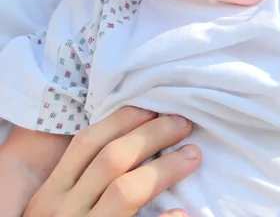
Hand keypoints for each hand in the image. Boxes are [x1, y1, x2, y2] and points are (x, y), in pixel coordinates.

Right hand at [24, 107, 200, 216]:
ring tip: (193, 155)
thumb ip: (82, 181)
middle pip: (111, 159)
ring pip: (126, 191)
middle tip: (182, 123)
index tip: (152, 107)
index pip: (86, 143)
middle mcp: (64, 212)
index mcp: (51, 195)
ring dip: (165, 168)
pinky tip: (182, 213)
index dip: (122, 120)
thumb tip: (132, 141)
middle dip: (152, 134)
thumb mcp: (57, 209)